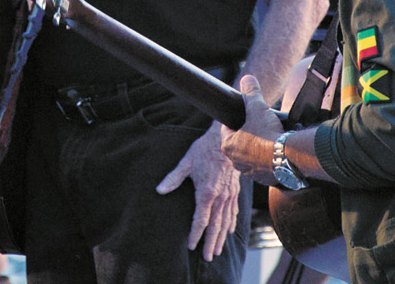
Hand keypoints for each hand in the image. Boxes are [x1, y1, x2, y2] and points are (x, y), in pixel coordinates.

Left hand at [156, 122, 240, 260]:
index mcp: (206, 192)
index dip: (195, 234)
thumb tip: (159, 190)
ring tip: (218, 250)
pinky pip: (234, 210)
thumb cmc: (205, 148)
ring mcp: (229, 194)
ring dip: (221, 237)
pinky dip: (232, 222)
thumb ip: (173, 178)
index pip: (200, 220)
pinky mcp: (235, 190)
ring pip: (226, 220)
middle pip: (216, 225)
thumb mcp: (187, 162)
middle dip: (211, 243)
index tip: (190, 246)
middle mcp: (220, 196)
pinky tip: (230, 230)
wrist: (228, 137)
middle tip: (208, 257)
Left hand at [221, 75, 283, 186]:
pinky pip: (264, 166)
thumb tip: (247, 79)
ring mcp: (250, 172)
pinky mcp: (264, 178)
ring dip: (259, 148)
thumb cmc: (268, 134)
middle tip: (261, 125)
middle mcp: (236, 162)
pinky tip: (278, 151)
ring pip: (252, 156)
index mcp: (228, 146)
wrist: (288, 157)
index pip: (227, 128)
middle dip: (249, 134)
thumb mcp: (258, 109)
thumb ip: (251, 94)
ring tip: (271, 137)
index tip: (246, 115)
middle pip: (240, 142)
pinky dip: (269, 159)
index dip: (237, 119)